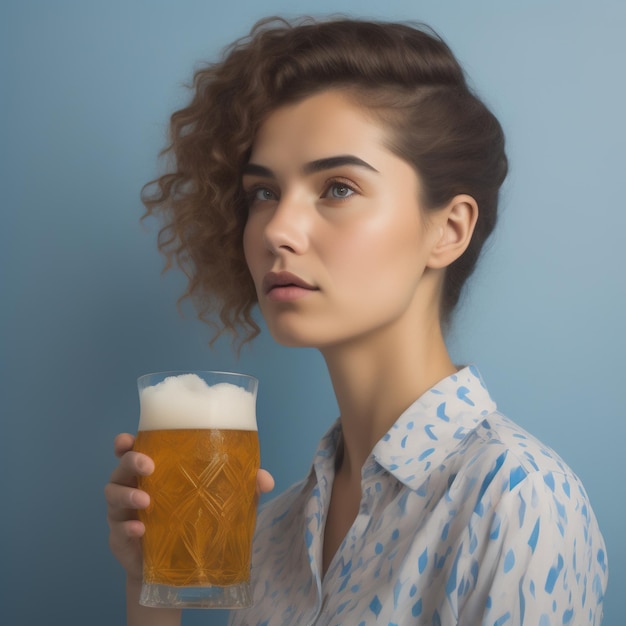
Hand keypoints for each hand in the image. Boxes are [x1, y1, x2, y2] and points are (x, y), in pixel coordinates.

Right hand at [104, 433, 274, 581]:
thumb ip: (242, 487)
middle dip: (130, 461)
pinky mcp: (121, 538)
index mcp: (155, 470)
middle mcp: (134, 486)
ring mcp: (123, 512)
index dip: (127, 441)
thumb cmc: (197, 521)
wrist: (179, 569)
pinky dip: (128, 529)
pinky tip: (140, 531)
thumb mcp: (222, 502)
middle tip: (148, 465)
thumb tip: (265, 479)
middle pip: (121, 466)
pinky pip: (118, 530)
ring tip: (146, 502)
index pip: (134, 449)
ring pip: (113, 495)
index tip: (129, 438)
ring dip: (127, 496)